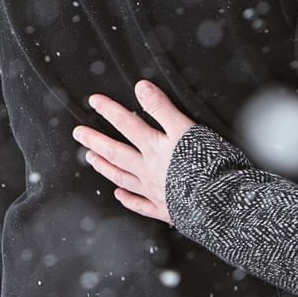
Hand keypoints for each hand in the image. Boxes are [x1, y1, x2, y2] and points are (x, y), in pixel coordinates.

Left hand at [72, 80, 196, 224]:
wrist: (218, 203)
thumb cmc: (207, 166)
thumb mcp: (186, 129)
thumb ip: (163, 109)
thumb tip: (141, 88)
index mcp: (155, 148)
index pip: (127, 125)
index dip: (110, 111)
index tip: (94, 102)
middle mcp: (149, 170)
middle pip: (117, 153)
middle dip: (96, 141)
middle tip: (79, 134)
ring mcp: (155, 191)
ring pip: (124, 177)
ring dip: (106, 167)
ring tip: (92, 158)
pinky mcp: (166, 209)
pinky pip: (142, 206)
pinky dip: (129, 200)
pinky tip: (119, 195)